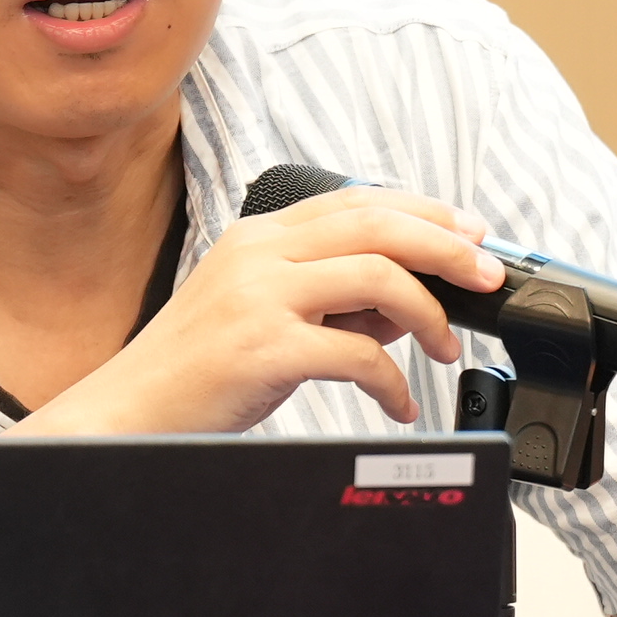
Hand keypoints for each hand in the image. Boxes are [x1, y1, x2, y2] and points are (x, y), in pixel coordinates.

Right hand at [31, 186, 503, 432]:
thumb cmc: (196, 373)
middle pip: (377, 225)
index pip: (357, 201)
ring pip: (377, 278)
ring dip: (429, 313)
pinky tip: (401, 403)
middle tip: (487, 277)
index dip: (423, 211)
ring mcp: (259, 298)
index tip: (470, 233)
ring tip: (447, 347)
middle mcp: (259, 254)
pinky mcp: (263, 348)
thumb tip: (409, 305)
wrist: (128, 414)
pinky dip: (393, 382)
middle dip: (446, 248)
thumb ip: (333, 305)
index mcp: (259, 237)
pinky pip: (358, 355)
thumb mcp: (266, 320)